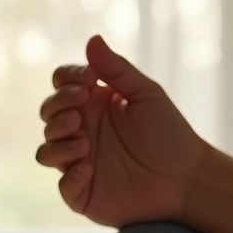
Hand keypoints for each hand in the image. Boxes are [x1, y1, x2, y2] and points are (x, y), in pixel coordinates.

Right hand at [36, 35, 209, 226]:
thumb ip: (117, 70)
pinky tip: (89, 169)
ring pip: (45, 151)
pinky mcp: (84, 193)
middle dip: (57, 107)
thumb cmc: (170, 135)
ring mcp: (79, 162)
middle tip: (80, 110)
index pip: (62, 84)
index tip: (88, 80)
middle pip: (47, 114)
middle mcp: (82, 131)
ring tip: (84, 142)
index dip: (66, 79)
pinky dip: (70, 176)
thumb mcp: (146, 95)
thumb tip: (92, 39)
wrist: (187, 180)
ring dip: (57, 141)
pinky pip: (62, 186)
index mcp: (94, 105)